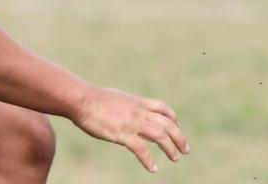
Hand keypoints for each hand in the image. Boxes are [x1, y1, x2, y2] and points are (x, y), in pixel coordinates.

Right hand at [72, 86, 187, 172]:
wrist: (82, 100)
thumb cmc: (94, 99)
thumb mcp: (118, 99)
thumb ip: (129, 107)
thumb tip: (133, 115)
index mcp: (138, 102)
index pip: (163, 108)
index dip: (174, 118)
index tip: (178, 127)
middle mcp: (139, 112)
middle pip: (167, 123)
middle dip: (179, 137)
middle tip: (185, 149)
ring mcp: (132, 123)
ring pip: (160, 135)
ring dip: (170, 147)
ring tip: (175, 158)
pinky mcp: (122, 134)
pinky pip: (141, 149)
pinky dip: (149, 160)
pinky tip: (153, 168)